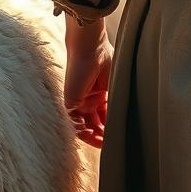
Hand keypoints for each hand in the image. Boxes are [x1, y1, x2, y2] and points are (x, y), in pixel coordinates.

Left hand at [63, 21, 112, 148]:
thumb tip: (122, 117)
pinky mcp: (69, 101)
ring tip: (103, 144)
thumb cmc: (105, 57)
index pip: (104, 114)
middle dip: (101, 134)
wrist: (90, 46)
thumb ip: (114, 101)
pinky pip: (73, 121)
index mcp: (99, 92)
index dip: (110, 125)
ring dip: (92, 135)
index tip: (119, 135)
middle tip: (110, 144)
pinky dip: (82, 130)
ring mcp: (77, 100)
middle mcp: (87, 98)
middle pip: (94, 122)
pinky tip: (93, 135)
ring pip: (83, 124)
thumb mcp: (114, 82)